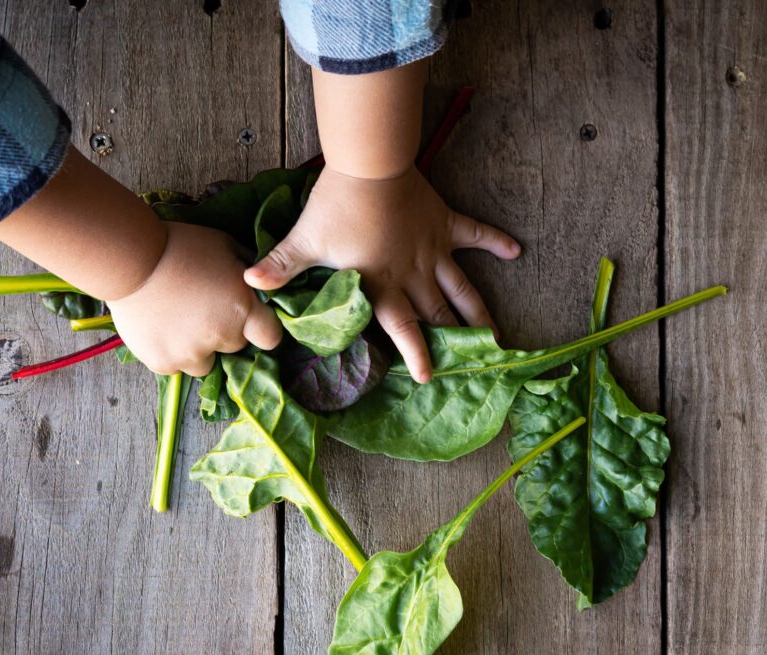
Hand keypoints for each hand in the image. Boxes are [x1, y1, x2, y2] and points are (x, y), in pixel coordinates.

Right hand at [108, 222, 282, 375]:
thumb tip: (262, 280)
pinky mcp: (163, 362)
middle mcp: (221, 336)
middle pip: (234, 347)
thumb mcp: (225, 246)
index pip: (270, 337)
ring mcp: (191, 354)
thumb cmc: (181, 247)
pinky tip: (160, 328)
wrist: (131, 259)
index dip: (262, 329)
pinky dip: (170, 353)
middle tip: (202, 310)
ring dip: (198, 348)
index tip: (250, 322)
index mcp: (242, 308)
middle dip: (225, 332)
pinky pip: (175, 366)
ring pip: (205, 363)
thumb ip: (249, 268)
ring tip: (178, 321)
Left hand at [243, 166, 520, 382]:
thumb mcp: (305, 241)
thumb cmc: (336, 206)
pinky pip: (476, 234)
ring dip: (479, 312)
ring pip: (462, 288)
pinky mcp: (443, 222)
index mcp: (381, 284)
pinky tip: (517, 251)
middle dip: (455, 342)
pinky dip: (496, 242)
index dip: (416, 354)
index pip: (402, 328)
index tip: (427, 377)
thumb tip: (249, 285)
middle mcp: (412, 274)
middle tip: (474, 364)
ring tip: (495, 336)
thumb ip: (280, 266)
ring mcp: (432, 250)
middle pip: (438, 315)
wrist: (369, 164)